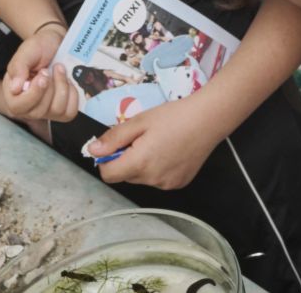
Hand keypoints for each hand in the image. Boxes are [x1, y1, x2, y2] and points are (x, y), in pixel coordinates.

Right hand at [2, 28, 79, 121]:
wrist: (56, 44)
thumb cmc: (39, 48)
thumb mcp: (26, 52)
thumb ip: (18, 67)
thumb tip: (14, 89)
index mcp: (13, 93)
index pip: (17, 107)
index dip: (33, 93)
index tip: (43, 74)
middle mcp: (28, 106)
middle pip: (39, 112)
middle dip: (50, 88)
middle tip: (49, 70)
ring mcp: (46, 111)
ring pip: (57, 111)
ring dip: (61, 86)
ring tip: (59, 71)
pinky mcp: (63, 112)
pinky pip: (70, 111)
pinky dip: (72, 94)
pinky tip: (67, 81)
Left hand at [84, 97, 219, 190]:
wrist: (208, 120)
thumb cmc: (174, 116)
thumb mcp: (139, 121)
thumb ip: (113, 138)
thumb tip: (93, 151)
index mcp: (141, 163)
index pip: (109, 175)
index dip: (106, 161)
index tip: (114, 146)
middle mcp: (153, 179)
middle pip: (125, 176)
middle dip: (125, 159)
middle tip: (140, 138)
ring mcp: (167, 184)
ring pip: (141, 178)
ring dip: (141, 165)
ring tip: (156, 143)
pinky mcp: (179, 184)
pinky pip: (157, 179)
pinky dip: (156, 168)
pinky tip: (168, 151)